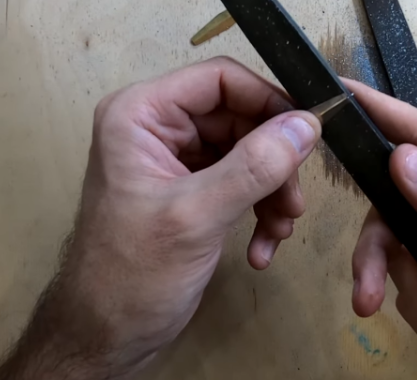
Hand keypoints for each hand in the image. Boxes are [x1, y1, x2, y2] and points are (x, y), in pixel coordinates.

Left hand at [0, 57, 320, 379]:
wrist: (106, 338)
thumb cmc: (130, 276)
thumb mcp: (197, 216)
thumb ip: (255, 166)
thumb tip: (308, 125)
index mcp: (140, 115)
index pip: (219, 79)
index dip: (268, 101)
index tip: (309, 131)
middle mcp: (156, 128)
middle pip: (240, 117)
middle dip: (274, 160)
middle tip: (295, 200)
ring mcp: (174, 160)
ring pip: (248, 151)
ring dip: (272, 190)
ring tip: (281, 229)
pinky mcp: (190, 191)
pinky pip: (241, 182)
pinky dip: (259, 210)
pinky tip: (264, 246)